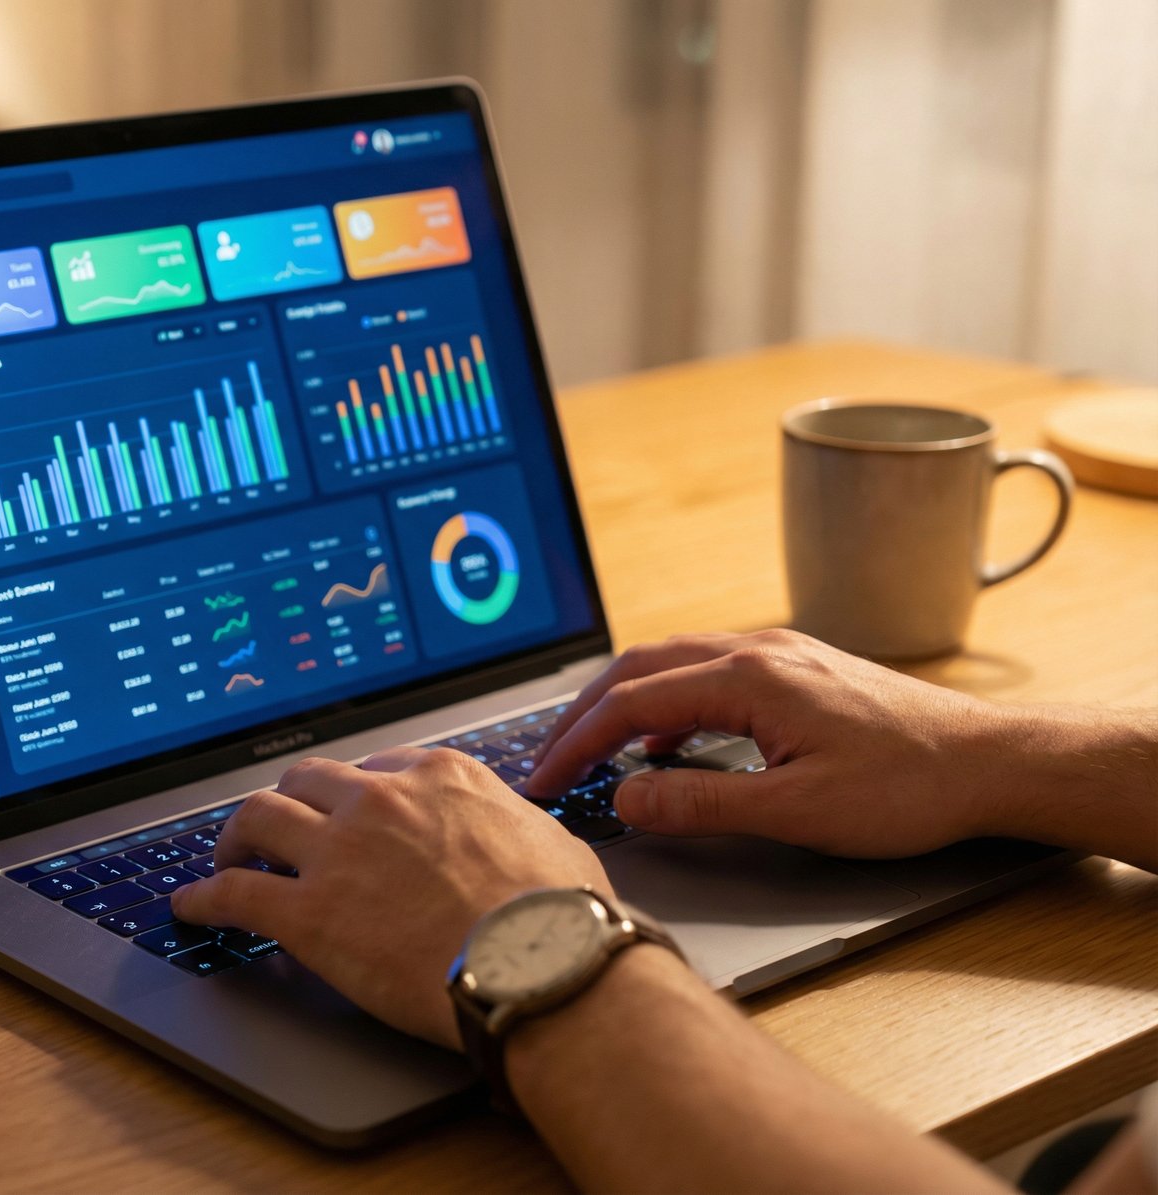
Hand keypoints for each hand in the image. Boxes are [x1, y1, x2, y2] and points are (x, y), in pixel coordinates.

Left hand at [169, 747, 610, 1048]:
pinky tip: (191, 906)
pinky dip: (204, 897)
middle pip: (307, 780)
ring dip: (236, 834)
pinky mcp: (310, 913)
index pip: (376, 767)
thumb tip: (521, 831)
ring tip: (226, 855)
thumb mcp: (550, 840)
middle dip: (290, 800)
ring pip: (260, 817)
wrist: (542, 966)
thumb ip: (515, 824)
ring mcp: (339, 853)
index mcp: (439, 777)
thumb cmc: (560, 915)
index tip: (347, 810)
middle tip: (279, 827)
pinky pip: (235, 893)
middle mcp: (380, 801)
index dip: (355, 793)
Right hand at [527, 629, 1010, 857]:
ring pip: (671, 662)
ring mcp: (778, 653)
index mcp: (750, 678)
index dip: (576, 743)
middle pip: (639, 668)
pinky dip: (666, 702)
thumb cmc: (907, 788)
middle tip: (548, 761)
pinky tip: (667, 742)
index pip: (632, 703)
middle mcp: (757, 650)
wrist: (989, 762)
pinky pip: (706, 671)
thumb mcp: (797, 811)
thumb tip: (626, 795)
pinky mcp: (795, 668)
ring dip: (621, 703)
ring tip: (590, 749)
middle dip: (583, 715)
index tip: (543, 780)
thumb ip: (702, 802)